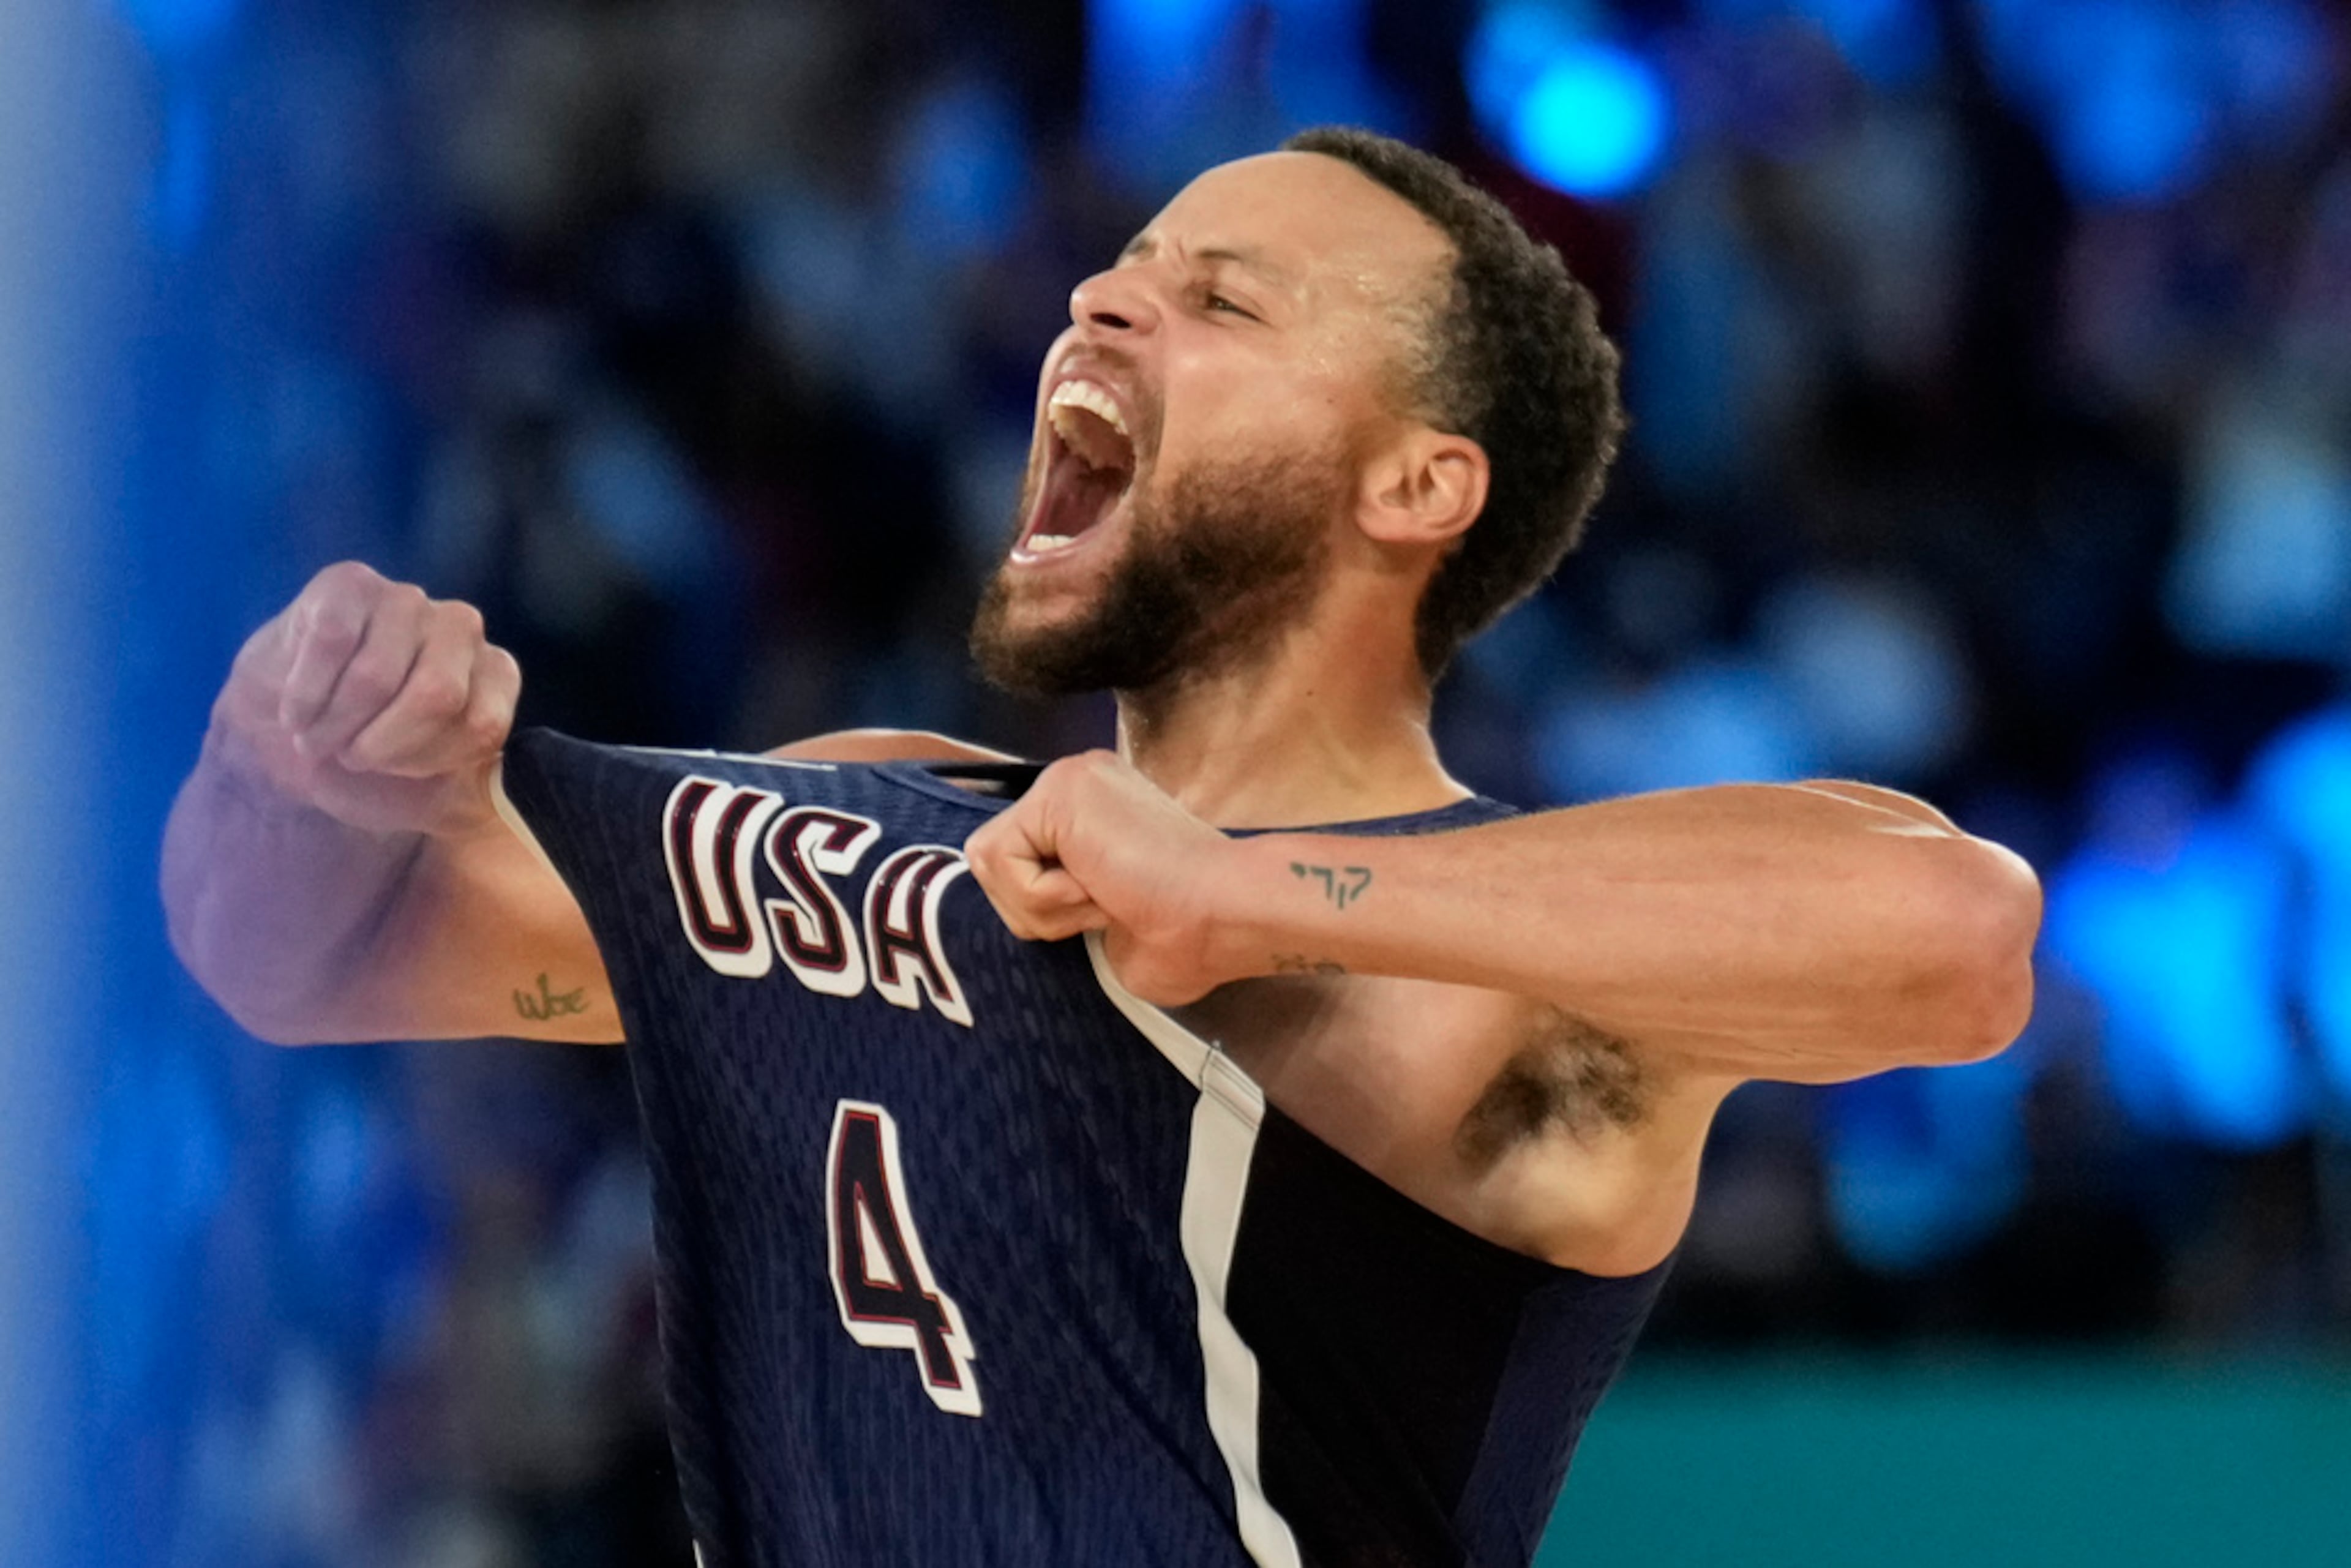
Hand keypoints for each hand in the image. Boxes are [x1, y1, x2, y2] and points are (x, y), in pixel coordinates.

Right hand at [209, 561, 520, 838]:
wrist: (287, 732)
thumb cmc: (368, 758)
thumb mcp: (431, 797)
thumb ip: (477, 802)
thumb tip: (502, 799)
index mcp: (495, 676)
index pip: (481, 727)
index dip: (426, 762)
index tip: (395, 769)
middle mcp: (462, 628)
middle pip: (437, 695)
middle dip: (379, 744)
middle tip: (349, 756)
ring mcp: (408, 600)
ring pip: (375, 676)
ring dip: (334, 726)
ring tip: (319, 736)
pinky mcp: (350, 583)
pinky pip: (330, 642)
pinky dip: (304, 694)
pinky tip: (298, 710)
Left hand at [963, 751, 1246, 1005]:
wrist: (1223, 917)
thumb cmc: (1187, 935)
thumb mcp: (1102, 917)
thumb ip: (1058, 900)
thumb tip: (1023, 914)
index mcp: (1089, 811)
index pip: (1012, 862)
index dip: (1043, 907)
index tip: (1112, 911)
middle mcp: (1075, 782)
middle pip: (991, 861)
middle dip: (1035, 908)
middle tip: (1108, 905)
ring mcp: (1067, 779)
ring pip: (989, 861)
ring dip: (1043, 905)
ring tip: (1107, 895)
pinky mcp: (1060, 790)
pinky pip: (999, 858)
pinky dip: (1043, 895)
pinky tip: (1102, 886)